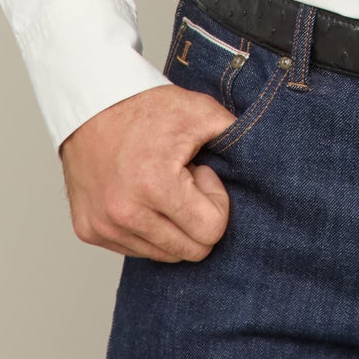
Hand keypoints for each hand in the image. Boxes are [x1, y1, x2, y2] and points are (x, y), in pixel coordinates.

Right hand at [58, 83, 237, 261]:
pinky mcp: (89, 230)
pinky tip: (140, 193)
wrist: (90, 103)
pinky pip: (135, 249)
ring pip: (163, 255)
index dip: (215, 203)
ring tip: (161, 185)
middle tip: (184, 180)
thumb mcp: (200, 112)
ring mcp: (103, 225)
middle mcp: (125, 214)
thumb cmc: (145, 107)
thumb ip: (235, 136)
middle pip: (189, 251)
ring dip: (171, 225)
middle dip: (196, 218)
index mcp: (155, 186)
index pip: (211, 232)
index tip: (201, 173)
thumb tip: (268, 159)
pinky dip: (146, 228)